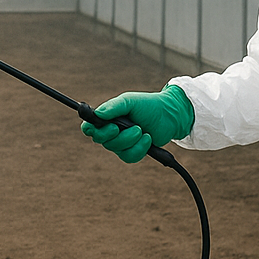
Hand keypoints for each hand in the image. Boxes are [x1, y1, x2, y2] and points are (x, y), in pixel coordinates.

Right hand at [80, 85, 194, 163]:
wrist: (169, 116)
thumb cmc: (148, 105)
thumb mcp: (130, 101)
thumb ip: (113, 107)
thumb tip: (98, 114)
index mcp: (107, 117)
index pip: (89, 127)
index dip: (90, 130)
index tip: (106, 127)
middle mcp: (111, 131)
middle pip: (102, 141)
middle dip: (119, 136)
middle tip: (135, 127)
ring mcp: (121, 143)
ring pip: (117, 150)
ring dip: (132, 141)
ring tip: (143, 130)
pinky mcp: (132, 151)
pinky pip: (129, 157)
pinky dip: (140, 148)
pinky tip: (148, 139)